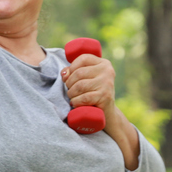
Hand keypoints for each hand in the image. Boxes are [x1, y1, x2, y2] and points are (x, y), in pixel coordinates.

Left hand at [62, 54, 140, 168]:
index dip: (71, 67)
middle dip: (69, 83)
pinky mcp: (105, 97)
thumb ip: (73, 71)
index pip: (83, 58)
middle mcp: (108, 71)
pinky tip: (75, 104)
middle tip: (70, 91)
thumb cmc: (92, 93)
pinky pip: (83, 97)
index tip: (68, 77)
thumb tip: (64, 73)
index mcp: (104, 64)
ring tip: (72, 98)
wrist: (106, 113)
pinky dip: (75, 102)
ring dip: (71, 93)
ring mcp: (107, 84)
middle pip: (78, 73)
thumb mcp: (85, 79)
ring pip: (79, 85)